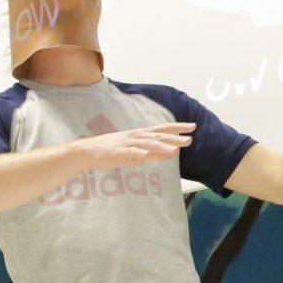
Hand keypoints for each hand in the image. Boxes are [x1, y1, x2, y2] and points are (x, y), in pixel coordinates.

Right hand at [71, 123, 193, 169]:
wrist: (89, 151)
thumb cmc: (114, 151)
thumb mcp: (138, 153)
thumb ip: (155, 153)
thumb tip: (174, 152)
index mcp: (142, 134)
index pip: (163, 129)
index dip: (178, 127)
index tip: (193, 127)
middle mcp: (137, 136)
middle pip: (158, 135)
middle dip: (174, 137)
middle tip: (190, 139)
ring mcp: (128, 143)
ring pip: (147, 144)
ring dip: (161, 146)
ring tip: (174, 150)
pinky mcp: (118, 151)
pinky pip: (130, 152)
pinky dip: (139, 153)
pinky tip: (147, 155)